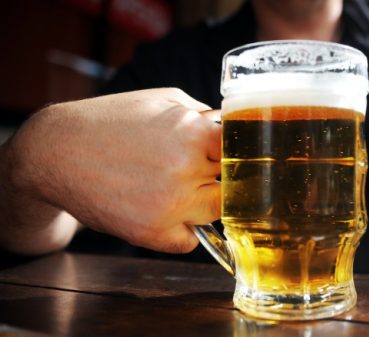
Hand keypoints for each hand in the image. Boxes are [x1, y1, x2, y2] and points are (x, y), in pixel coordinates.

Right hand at [11, 88, 220, 252]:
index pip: (242, 152)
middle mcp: (185, 170)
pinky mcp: (151, 233)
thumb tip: (232, 130)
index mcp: (193, 133)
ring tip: (175, 187)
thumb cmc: (112, 120)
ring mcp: (170, 205)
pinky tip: (161, 209)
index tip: (231, 155)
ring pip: (215, 214)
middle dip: (217, 176)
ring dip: (203, 203)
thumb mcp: (163, 100)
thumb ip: (203, 116)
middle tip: (196, 169)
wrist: (58, 151)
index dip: (237, 153)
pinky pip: (188, 240)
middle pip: (231, 184)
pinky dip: (181, 228)